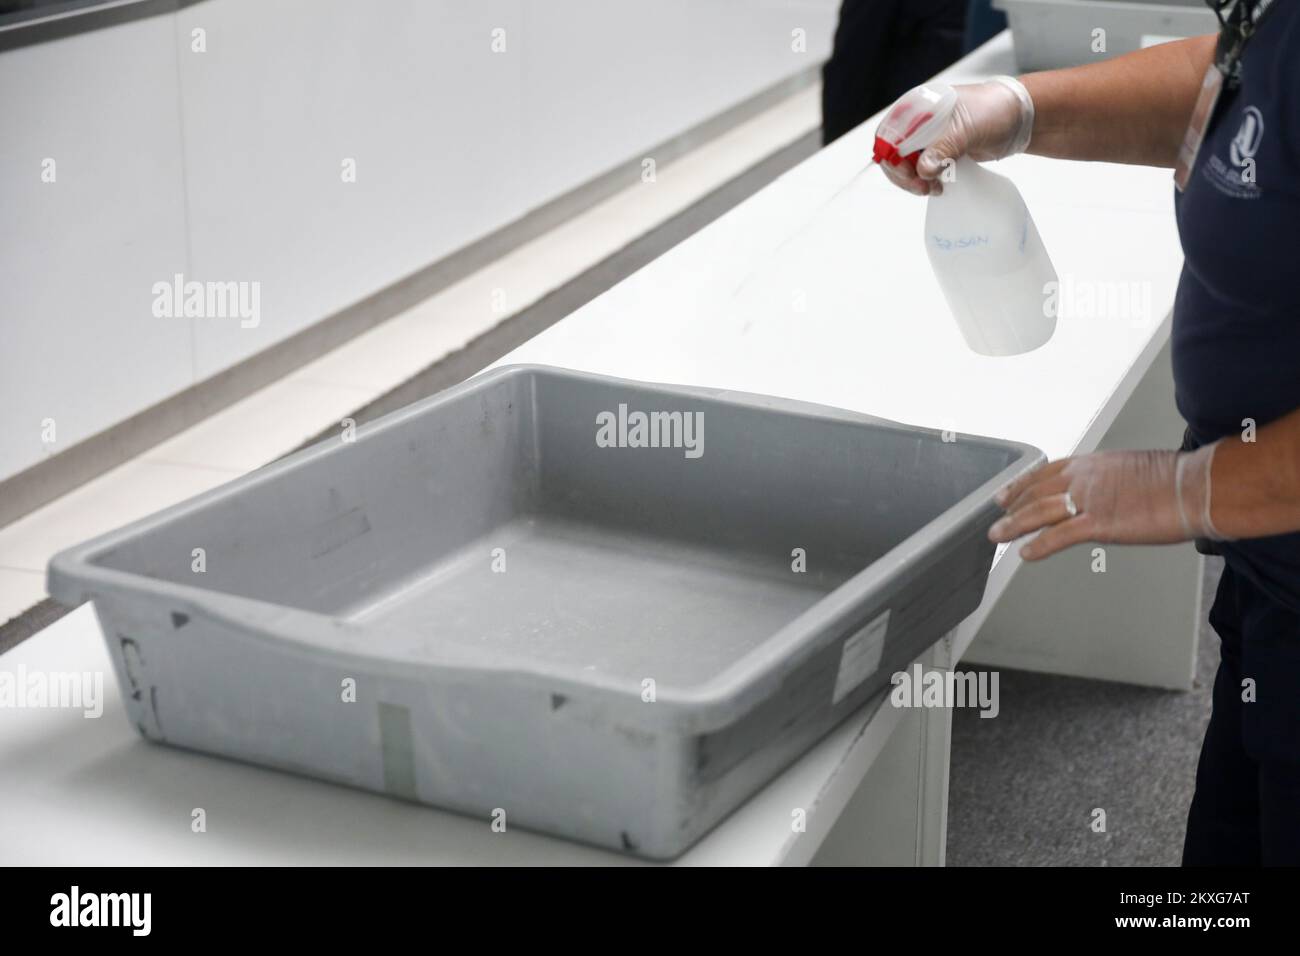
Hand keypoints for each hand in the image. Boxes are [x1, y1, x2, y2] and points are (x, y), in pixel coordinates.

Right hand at [877, 77, 1034, 196]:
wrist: (1017, 118)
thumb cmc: (994, 111)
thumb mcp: (967, 129)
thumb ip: (943, 148)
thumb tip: (923, 170)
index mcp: (920, 105)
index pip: (890, 133)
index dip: (892, 157)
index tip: (909, 174)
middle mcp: (918, 121)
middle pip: (893, 153)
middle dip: (904, 174)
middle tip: (923, 188)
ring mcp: (927, 137)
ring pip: (906, 165)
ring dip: (915, 181)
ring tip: (933, 189)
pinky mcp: (938, 151)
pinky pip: (921, 170)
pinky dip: (925, 181)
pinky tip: (938, 186)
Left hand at [988, 446, 1220, 560]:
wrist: (1196, 487)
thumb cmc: (1177, 480)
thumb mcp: (1135, 469)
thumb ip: (1112, 480)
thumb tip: (1108, 490)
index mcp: (1094, 464)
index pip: (1047, 472)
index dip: (1023, 484)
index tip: (1008, 493)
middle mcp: (1084, 478)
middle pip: (1037, 492)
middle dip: (1013, 506)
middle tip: (996, 517)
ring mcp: (1089, 500)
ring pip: (1039, 512)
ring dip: (1015, 525)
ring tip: (998, 536)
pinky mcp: (1098, 523)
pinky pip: (1059, 536)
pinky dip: (1039, 545)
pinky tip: (1026, 553)